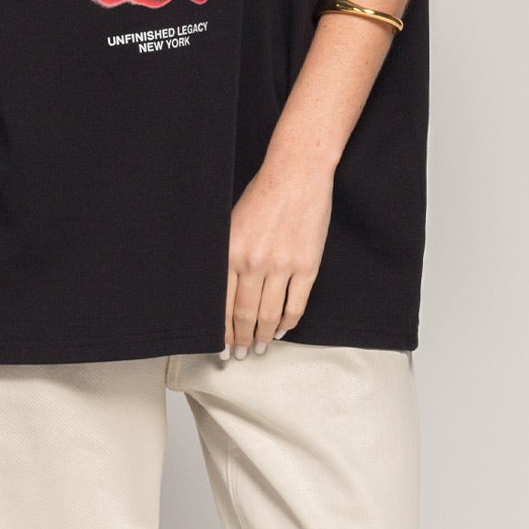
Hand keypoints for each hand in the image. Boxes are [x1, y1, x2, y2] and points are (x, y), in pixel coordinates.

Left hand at [223, 157, 332, 353]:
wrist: (296, 175)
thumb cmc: (262, 196)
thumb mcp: (231, 224)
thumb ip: (227, 258)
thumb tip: (223, 296)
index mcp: (230, 253)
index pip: (221, 304)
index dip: (222, 331)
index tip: (221, 346)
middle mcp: (253, 262)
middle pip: (245, 314)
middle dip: (242, 339)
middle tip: (240, 353)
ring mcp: (282, 266)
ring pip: (270, 314)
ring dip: (265, 335)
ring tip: (262, 346)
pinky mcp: (307, 266)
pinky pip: (296, 304)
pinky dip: (289, 322)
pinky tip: (283, 329)